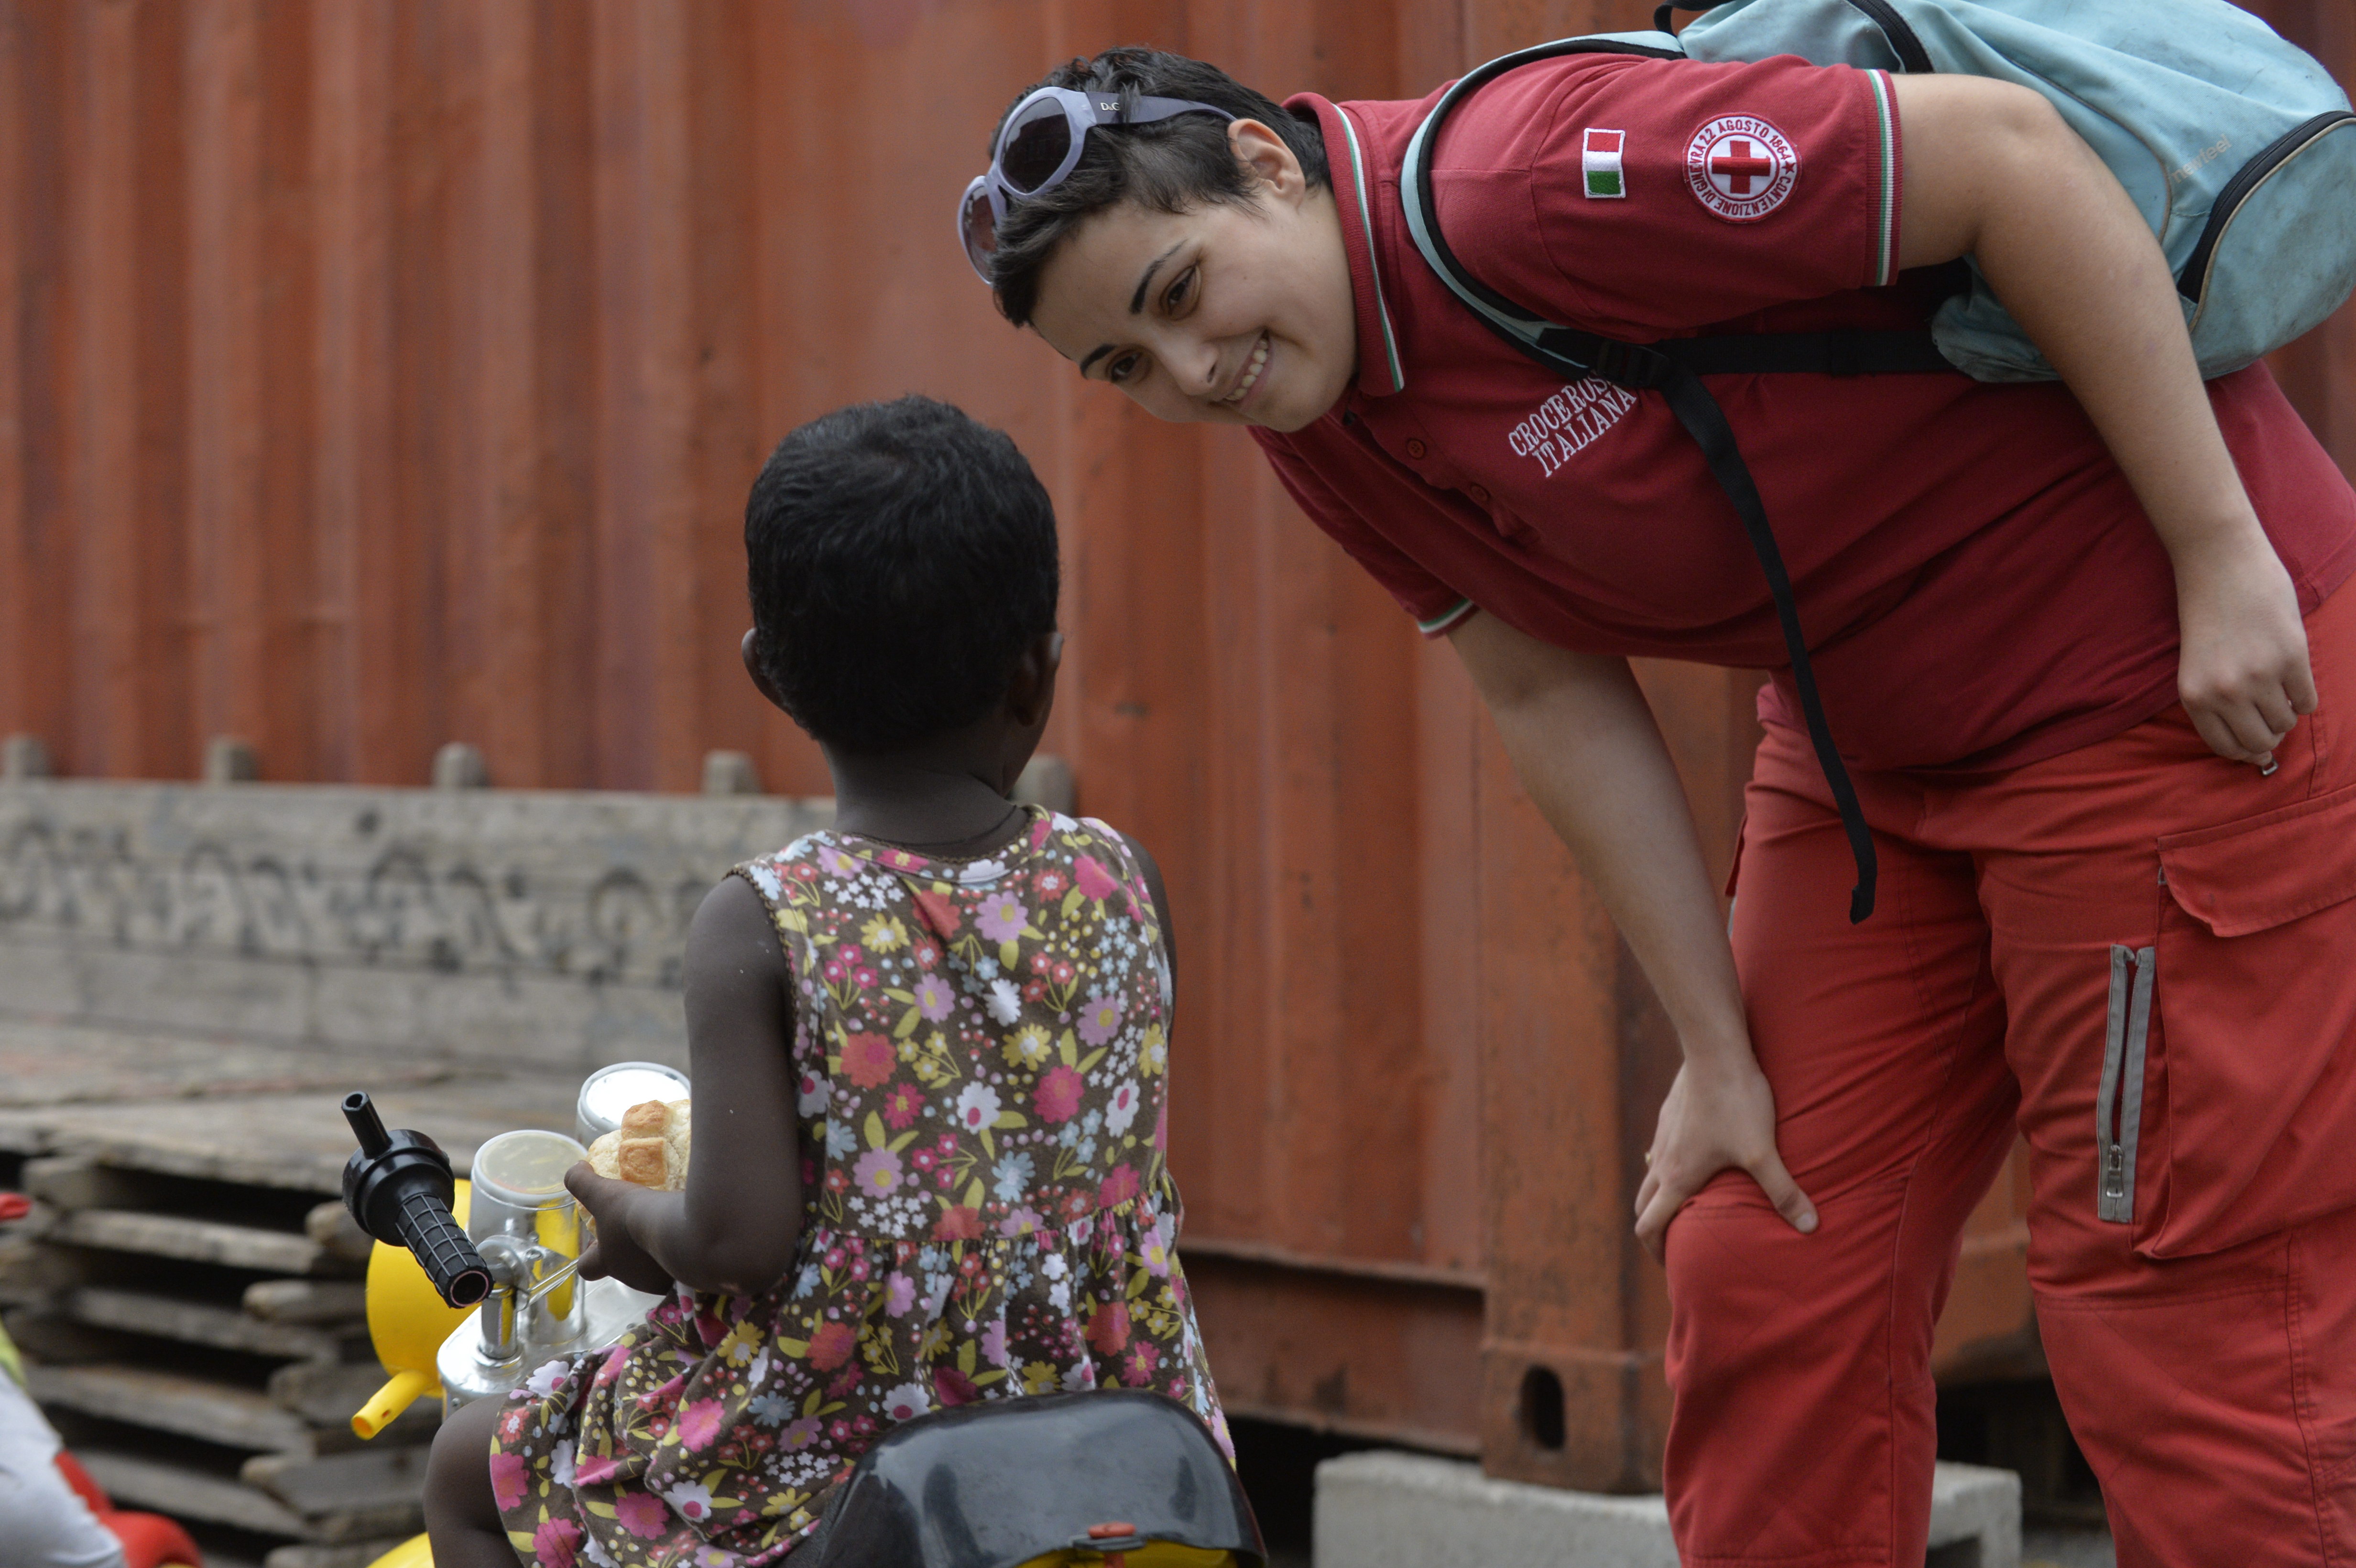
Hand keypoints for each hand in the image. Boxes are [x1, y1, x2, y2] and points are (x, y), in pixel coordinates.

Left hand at [564, 1163, 673, 1295]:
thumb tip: (576, 1168)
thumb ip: (583, 1182)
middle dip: (628, 1251)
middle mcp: (632, 1278)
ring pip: (652, 1268)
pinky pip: (679, 1267)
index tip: (598, 1237)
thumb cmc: (634, 1217)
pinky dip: (679, 1252)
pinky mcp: (685, 1278)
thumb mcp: (604, 1194)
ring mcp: (660, 1280)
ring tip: (665, 1226)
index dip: (589, 1253)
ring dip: (655, 1252)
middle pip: (623, 1268)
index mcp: (608, 1262)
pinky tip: (685, 1232)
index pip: (586, 1269)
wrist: (681, 1229)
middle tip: (638, 1225)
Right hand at [1634, 1054, 1816, 1263]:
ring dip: (1660, 1196)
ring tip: (1687, 1205)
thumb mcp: (1764, 1152)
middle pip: (1642, 1204)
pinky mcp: (1671, 1114)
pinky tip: (1698, 1158)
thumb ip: (1784, 1192)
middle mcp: (1663, 1160)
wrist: (1714, 1049)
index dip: (1656, 1251)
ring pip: (1650, 1174)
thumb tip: (1810, 1227)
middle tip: (1675, 1243)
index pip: (1648, 1225)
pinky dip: (1669, 1166)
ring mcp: (1664, 1135)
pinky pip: (1662, 1149)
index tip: (1669, 1266)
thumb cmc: (1736, 1101)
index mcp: (1678, 1178)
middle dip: (1654, 1228)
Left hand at [2174, 529, 2316, 767]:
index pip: (2225, 747)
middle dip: (2269, 737)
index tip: (2256, 745)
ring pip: (2285, 723)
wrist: (2220, 563)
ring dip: (2286, 714)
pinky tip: (2294, 678)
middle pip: (2259, 742)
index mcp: (2194, 696)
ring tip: (2278, 690)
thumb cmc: (2207, 611)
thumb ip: (2220, 703)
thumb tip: (2256, 751)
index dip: (2245, 751)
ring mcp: (2259, 676)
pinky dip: (2304, 697)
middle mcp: (2224, 693)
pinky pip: (2307, 701)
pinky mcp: (2291, 657)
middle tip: (2271, 717)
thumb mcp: (2198, 665)